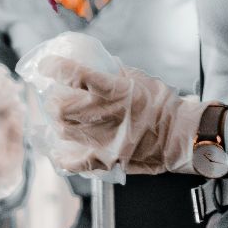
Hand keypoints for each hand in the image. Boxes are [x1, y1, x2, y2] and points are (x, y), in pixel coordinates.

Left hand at [31, 54, 209, 175]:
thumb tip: (92, 65)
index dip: (55, 67)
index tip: (46, 65)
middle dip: (52, 99)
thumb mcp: (139, 78)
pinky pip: (74, 162)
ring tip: (60, 117)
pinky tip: (58, 150)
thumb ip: (113, 72)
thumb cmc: (163, 105)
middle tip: (55, 95)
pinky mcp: (106, 160)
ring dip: (57, 122)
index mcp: (115, 91)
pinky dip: (62, 156)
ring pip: (63, 131)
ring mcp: (104, 141)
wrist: (180, 136)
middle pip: (61, 107)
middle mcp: (105, 116)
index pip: (75, 74)